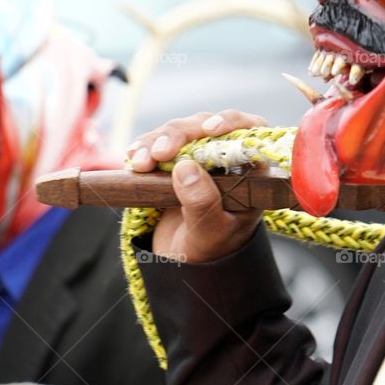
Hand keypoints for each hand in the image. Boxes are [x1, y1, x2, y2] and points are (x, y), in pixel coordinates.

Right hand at [127, 110, 266, 262]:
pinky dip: (144, 147)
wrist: (186, 261)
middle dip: (181, 134)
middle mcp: (226, 156)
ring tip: (140, 163)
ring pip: (180, 131)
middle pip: (206, 126)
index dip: (232, 122)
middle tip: (159, 154)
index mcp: (249, 171)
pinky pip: (158, 143)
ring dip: (157, 141)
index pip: (250, 132)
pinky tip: (133, 158)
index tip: (210, 129)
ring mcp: (199, 155)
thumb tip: (186, 167)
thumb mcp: (210, 232)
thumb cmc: (211, 248)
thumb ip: (203, 203)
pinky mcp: (174, 159)